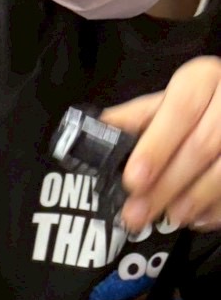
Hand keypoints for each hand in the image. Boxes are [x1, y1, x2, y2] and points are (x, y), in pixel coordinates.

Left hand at [104, 57, 220, 230]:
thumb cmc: (191, 111)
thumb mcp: (161, 107)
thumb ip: (133, 120)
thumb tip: (92, 134)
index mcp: (201, 80)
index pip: (181, 108)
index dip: (157, 146)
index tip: (133, 180)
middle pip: (202, 145)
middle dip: (166, 185)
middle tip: (136, 215)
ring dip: (194, 198)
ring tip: (170, 217)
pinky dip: (217, 208)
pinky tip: (198, 219)